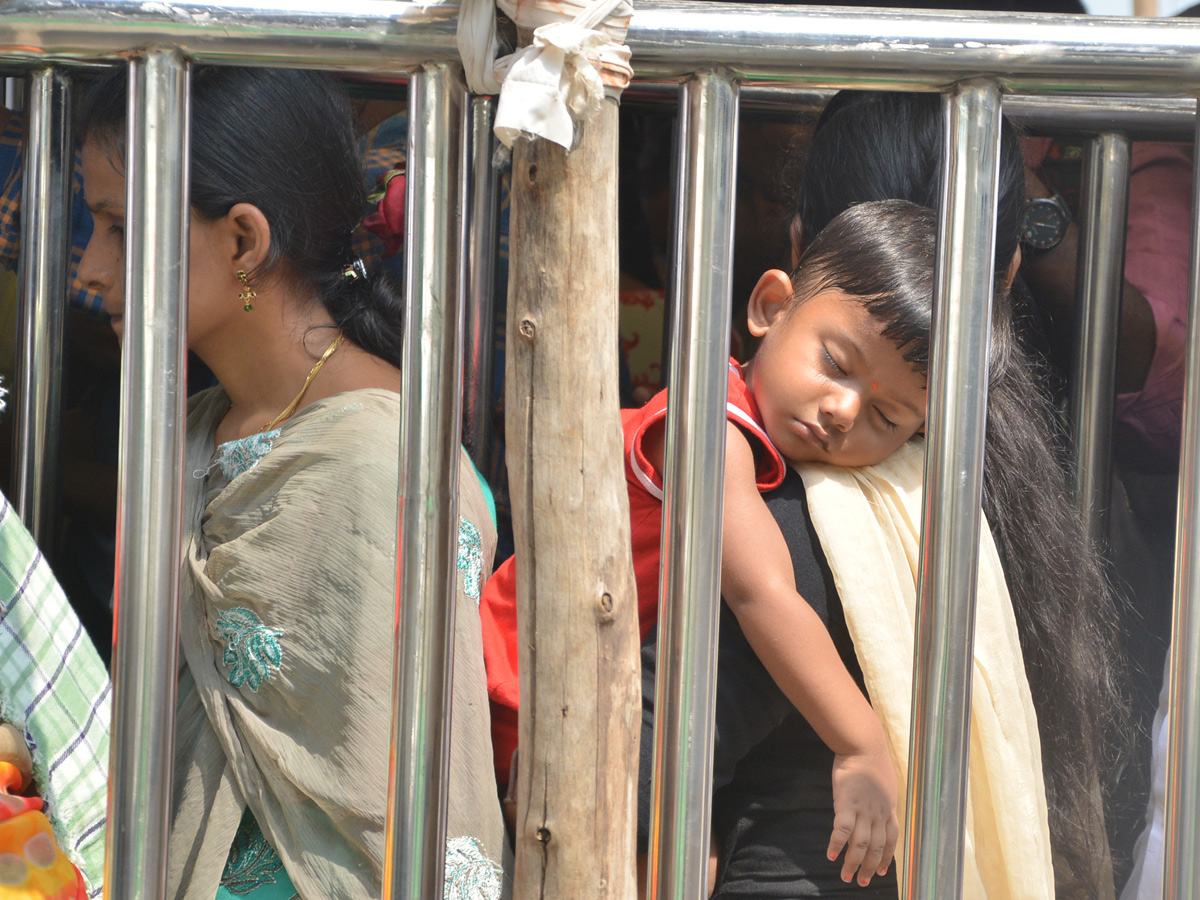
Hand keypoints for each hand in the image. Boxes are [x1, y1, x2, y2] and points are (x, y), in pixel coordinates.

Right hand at [828, 742, 898, 886]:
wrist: (864, 747)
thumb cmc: (873, 760)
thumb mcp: (886, 782)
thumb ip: (883, 797)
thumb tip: (881, 803)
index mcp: (889, 809)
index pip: (890, 840)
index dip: (885, 858)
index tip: (880, 871)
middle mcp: (878, 814)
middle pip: (876, 847)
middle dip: (869, 867)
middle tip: (862, 882)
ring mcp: (863, 811)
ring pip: (860, 844)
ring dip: (853, 863)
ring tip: (846, 876)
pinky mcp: (846, 804)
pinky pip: (842, 830)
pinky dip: (836, 845)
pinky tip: (830, 855)